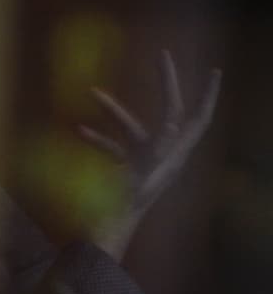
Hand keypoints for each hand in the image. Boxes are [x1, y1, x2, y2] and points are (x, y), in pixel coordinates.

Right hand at [79, 50, 221, 259]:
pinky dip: (98, 137)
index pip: (197, 121)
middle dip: (168, 85)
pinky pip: (114, 145)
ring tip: (93, 93)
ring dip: (113, 110)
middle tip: (163, 56)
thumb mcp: (142, 179)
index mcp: (173, 159)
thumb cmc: (120, 214)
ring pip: (133, 127)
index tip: (213, 70)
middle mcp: (162, 157)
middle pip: (170, 113)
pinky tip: (79, 132)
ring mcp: (143, 161)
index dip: (207, 96)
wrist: (102, 237)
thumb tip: (175, 124)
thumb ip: (157, 152)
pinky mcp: (125, 168)